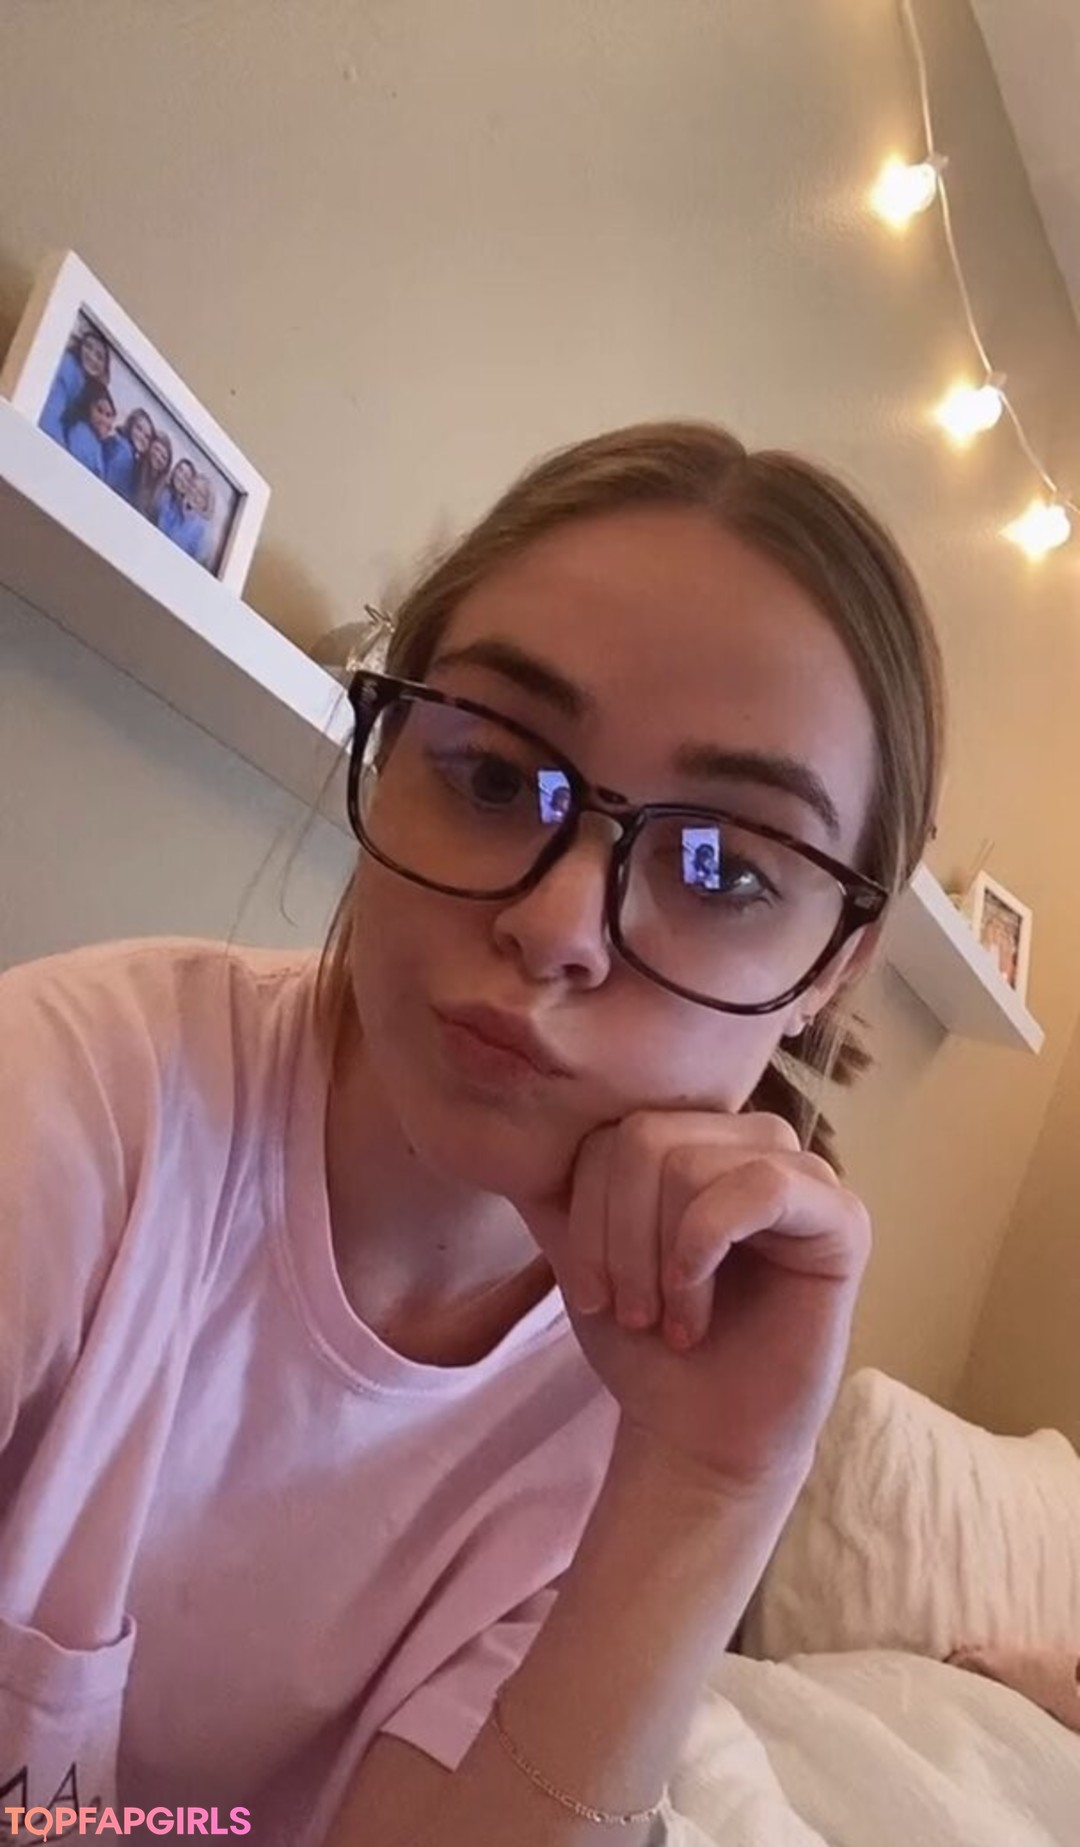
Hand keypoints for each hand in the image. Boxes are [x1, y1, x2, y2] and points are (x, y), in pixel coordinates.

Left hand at [523, 1112, 870, 1493]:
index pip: (610, 1129)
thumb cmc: (645, 1341)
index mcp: (694, 1136)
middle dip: (619, 1238)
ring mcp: (803, 1173)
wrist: (696, 1433)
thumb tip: (497, 1133)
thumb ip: (552, 1186)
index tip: (591, 1292)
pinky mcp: (844, 1218)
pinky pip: (761, 1188)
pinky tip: (696, 1308)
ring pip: (690, 1163)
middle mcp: (750, 1141)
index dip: (585, 1213)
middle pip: (645, 1137)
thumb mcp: (582, 1249)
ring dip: (659, 1257)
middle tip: (633, 1311)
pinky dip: (704, 1249)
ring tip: (669, 1319)